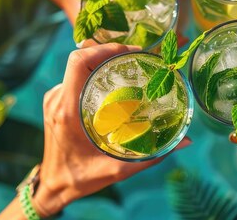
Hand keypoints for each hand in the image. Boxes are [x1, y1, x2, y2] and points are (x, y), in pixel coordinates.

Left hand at [32, 43, 190, 215]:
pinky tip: (114, 80)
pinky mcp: (55, 100)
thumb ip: (151, 157)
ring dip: (102, 61)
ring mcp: (54, 98)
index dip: (104, 49)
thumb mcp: (117, 169)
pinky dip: (95, 72)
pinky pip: (75, 77)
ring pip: (78, 66)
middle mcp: (57, 99)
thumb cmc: (80, 179)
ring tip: (129, 65)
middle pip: (80, 59)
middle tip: (137, 56)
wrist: (52, 186)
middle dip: (109, 51)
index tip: (131, 51)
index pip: (78, 62)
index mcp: (67, 110)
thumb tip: (184, 141)